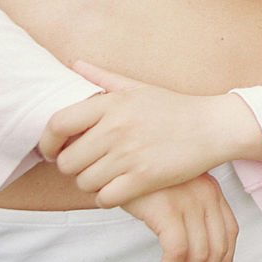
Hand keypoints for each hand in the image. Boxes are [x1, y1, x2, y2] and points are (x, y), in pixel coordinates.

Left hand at [40, 61, 261, 206]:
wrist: (214, 127)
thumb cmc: (175, 107)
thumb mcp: (139, 86)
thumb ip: (104, 77)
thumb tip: (75, 64)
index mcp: (112, 103)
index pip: (57, 124)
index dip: (47, 142)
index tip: (54, 150)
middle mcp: (117, 127)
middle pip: (68, 162)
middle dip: (74, 167)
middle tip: (89, 165)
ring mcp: (130, 154)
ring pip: (85, 182)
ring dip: (93, 183)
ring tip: (108, 174)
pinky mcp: (144, 178)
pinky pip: (105, 197)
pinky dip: (109, 196)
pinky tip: (121, 187)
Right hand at [122, 175, 238, 261]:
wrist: (114, 164)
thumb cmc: (145, 183)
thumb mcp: (177, 192)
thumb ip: (193, 215)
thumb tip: (201, 259)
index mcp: (212, 190)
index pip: (231, 233)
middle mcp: (206, 194)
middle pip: (217, 248)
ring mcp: (188, 201)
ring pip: (199, 256)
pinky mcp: (167, 209)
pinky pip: (177, 252)